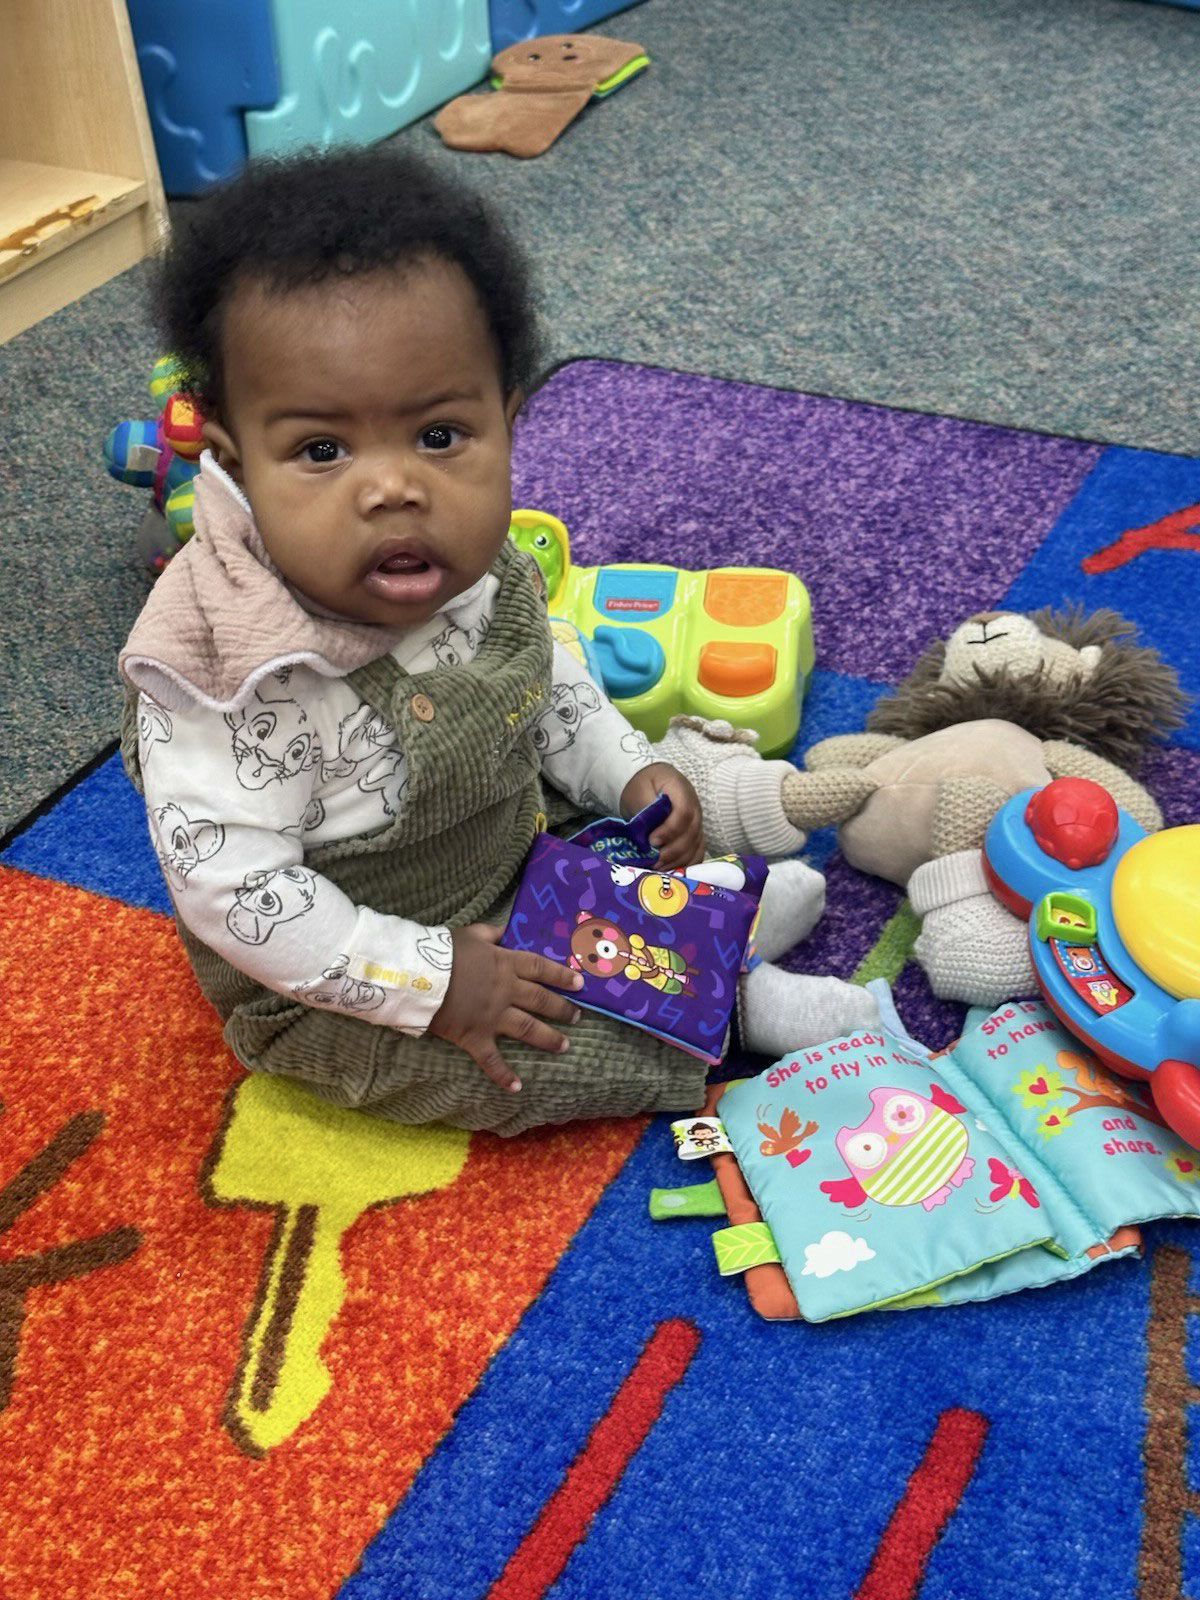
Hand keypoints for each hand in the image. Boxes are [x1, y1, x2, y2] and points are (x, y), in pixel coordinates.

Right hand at [428, 924, 583, 1092]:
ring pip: (528, 1029)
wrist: (419, 977)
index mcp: (506, 965)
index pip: (541, 969)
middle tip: (578, 1017)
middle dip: (562, 1009)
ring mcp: (493, 1017)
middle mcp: (506, 992)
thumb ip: (490, 934)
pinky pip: (492, 1060)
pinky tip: (517, 1087)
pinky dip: (504, 1075)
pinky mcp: (476, 1038)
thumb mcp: (470, 934)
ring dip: (549, 1039)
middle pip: (541, 1001)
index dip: (562, 976)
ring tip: (564, 1046)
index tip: (580, 984)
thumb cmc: (443, 952)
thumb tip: (504, 933)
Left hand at [620, 762, 704, 871]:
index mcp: (681, 790)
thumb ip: (644, 808)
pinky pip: (697, 853)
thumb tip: (645, 833)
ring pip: (695, 847)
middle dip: (672, 851)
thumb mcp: (639, 790)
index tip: (652, 841)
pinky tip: (670, 870)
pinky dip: (685, 864)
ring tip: (657, 867)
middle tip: (653, 860)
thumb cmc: (643, 785)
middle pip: (692, 833)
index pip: (684, 812)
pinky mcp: (695, 835)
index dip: (670, 830)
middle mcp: (695, 807)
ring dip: (677, 861)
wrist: (650, 782)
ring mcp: (697, 823)